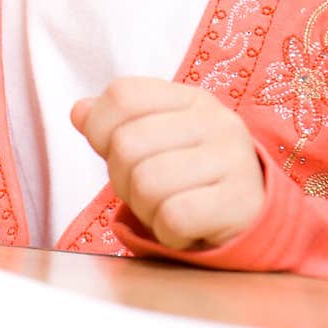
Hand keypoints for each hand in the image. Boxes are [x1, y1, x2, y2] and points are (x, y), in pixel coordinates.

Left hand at [69, 78, 264, 250]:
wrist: (248, 219)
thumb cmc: (188, 177)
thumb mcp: (154, 141)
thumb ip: (114, 125)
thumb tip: (79, 111)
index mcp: (190, 98)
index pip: (122, 94)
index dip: (99, 128)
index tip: (111, 151)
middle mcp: (217, 121)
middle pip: (127, 144)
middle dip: (121, 179)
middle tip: (144, 192)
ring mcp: (234, 159)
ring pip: (147, 183)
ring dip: (144, 209)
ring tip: (165, 209)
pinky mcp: (241, 202)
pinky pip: (174, 217)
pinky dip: (168, 232)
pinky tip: (184, 229)